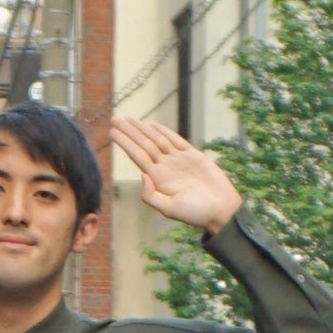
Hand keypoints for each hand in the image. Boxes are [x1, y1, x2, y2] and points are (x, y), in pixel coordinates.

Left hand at [109, 115, 242, 234]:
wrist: (220, 210)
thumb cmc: (195, 213)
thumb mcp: (168, 209)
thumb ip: (151, 195)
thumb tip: (141, 174)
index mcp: (157, 179)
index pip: (137, 156)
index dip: (125, 143)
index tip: (112, 132)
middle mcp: (165, 167)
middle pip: (144, 144)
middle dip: (130, 131)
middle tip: (115, 118)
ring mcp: (179, 160)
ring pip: (157, 140)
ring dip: (143, 128)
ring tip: (129, 118)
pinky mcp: (194, 156)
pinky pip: (176, 140)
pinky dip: (165, 131)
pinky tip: (152, 125)